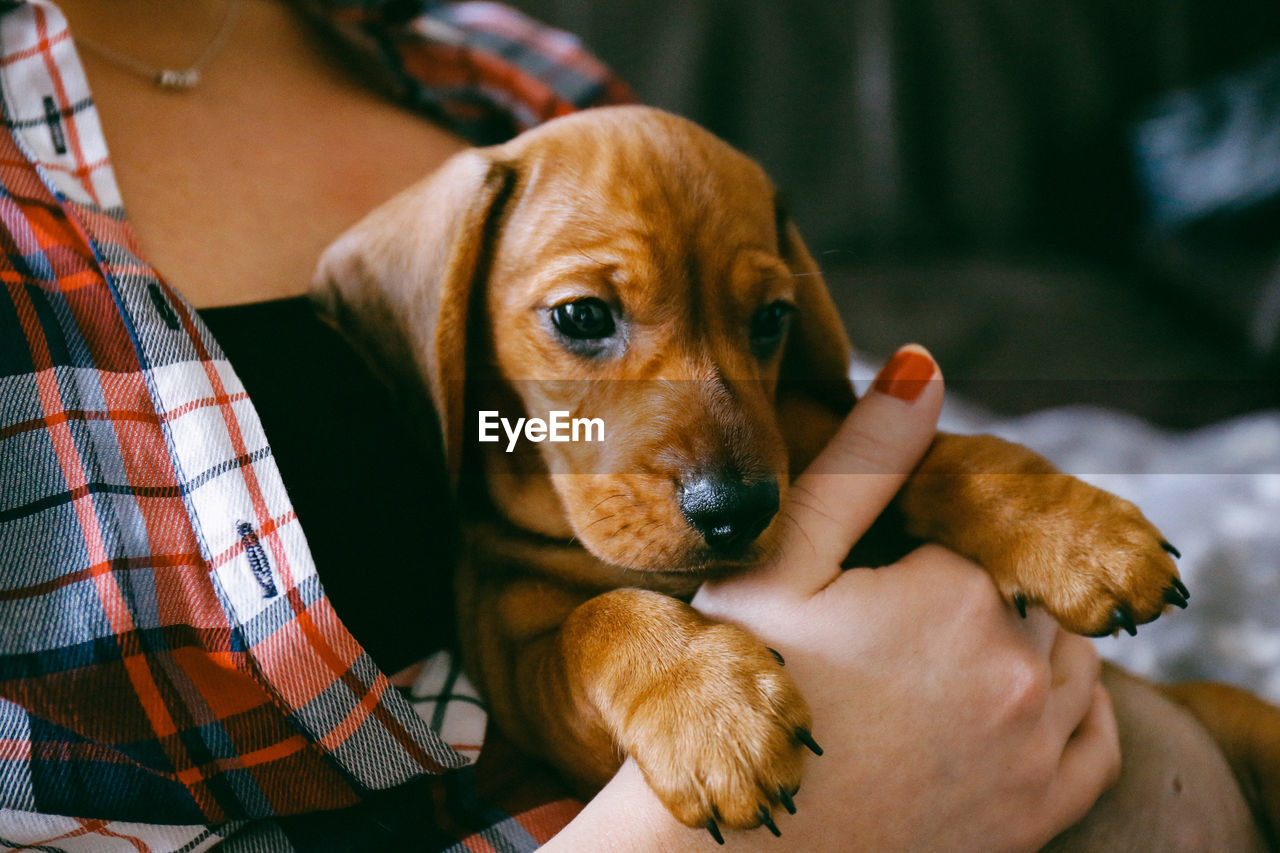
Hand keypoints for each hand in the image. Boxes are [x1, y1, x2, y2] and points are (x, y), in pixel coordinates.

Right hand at [547, 344, 1118, 851]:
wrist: (737, 849)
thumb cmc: (743, 691)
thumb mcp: (782, 564)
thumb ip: (861, 463)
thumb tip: (925, 366)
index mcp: (960, 598)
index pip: (982, 531)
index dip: (929, 543)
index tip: (878, 576)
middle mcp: (1021, 673)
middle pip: (1031, 589)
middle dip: (977, 587)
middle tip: (896, 618)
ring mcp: (1036, 751)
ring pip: (1073, 653)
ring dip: (1030, 636)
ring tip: (944, 650)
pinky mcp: (1038, 814)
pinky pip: (1097, 738)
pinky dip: (1076, 707)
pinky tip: (1024, 698)